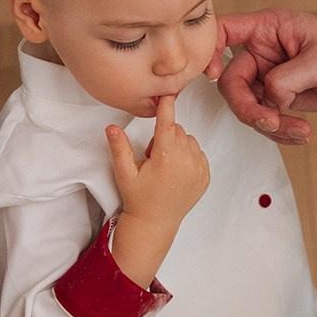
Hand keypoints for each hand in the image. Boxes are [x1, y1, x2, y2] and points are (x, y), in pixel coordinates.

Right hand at [107, 90, 210, 224]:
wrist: (155, 223)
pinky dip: (188, 155)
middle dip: (164, 136)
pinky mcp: (205, 176)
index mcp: (166, 158)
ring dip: (177, 145)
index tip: (168, 93)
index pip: (167, 123)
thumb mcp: (125, 173)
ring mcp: (199, 169)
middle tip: (152, 156)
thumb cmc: (138, 198)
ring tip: (164, 165)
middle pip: (177, 130)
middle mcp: (186, 162)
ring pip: (188, 140)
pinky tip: (176, 171)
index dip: (167, 106)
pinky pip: (198, 153)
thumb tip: (111, 127)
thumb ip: (119, 148)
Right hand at [215, 8, 316, 145]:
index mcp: (268, 28)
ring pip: (247, 106)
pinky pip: (265, 118)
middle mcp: (262, 51)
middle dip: (249, 108)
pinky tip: (302, 134)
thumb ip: (286, 80)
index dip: (208, 51)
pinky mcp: (278, 97)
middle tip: (271, 122)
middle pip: (230, 81)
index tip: (213, 74)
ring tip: (301, 132)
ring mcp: (268, 76)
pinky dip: (279, 131)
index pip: (222, 30)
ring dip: (270, 125)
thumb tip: (268, 100)